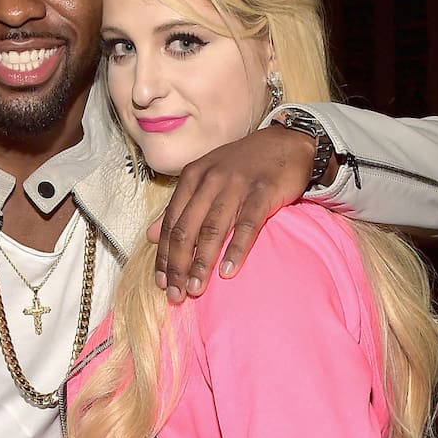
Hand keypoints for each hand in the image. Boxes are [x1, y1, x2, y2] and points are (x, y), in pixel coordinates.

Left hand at [155, 124, 319, 301]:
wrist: (286, 143)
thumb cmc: (243, 165)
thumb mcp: (205, 178)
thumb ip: (179, 206)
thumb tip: (150, 235)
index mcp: (192, 177)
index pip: (171, 222)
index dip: (164, 255)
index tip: (160, 282)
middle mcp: (210, 180)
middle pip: (186, 229)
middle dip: (177, 265)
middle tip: (176, 295)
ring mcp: (236, 185)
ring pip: (212, 230)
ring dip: (201, 263)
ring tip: (195, 289)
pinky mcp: (263, 192)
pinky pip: (246, 226)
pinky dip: (235, 250)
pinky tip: (227, 272)